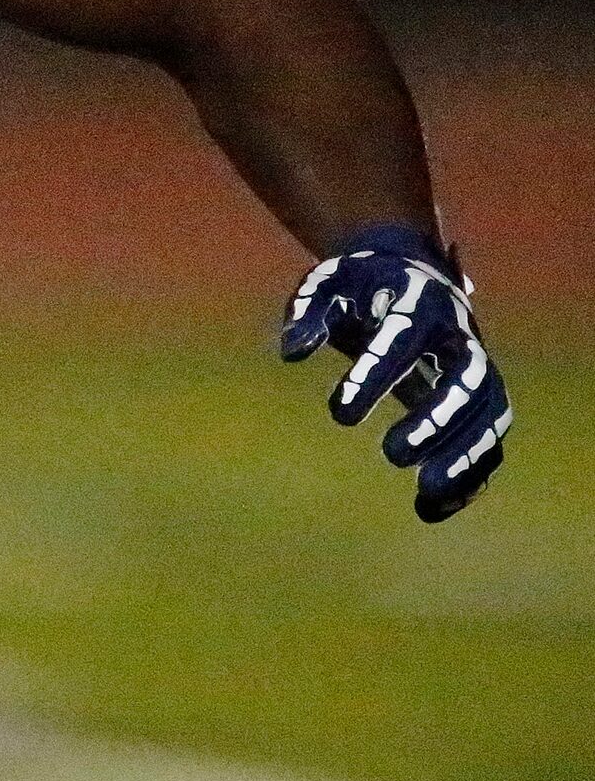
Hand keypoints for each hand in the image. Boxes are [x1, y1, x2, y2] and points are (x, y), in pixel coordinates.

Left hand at [282, 223, 511, 521]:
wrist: (411, 272)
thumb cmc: (360, 284)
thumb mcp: (327, 284)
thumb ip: (308, 312)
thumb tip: (292, 352)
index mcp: (417, 300)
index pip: (401, 338)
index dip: (374, 375)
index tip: (340, 415)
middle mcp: (459, 333)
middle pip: (467, 378)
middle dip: (436, 418)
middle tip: (392, 455)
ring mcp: (478, 366)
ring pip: (489, 412)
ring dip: (466, 454)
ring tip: (428, 493)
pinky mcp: (482, 396)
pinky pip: (490, 437)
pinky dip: (472, 473)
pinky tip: (434, 508)